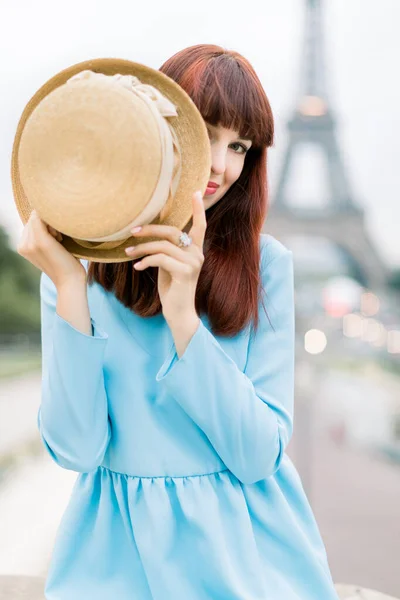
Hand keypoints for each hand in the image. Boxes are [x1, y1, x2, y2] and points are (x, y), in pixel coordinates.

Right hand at [17, 210, 86, 288]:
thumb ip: (43, 235)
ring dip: (51, 224)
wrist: (70, 281)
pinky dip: (54, 224)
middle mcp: (23, 245)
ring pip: (37, 217)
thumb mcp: (49, 248)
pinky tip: (60, 238)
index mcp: (22, 247)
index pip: (30, 223)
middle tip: (58, 239)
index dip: (44, 225)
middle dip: (47, 224)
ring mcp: (30, 243)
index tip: (56, 238)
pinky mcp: (40, 241)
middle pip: (33, 218)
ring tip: (59, 239)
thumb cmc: (65, 264)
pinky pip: (41, 218)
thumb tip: (46, 217)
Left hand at [125, 191, 205, 322]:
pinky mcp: (185, 272)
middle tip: (132, 231)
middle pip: (172, 231)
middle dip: (150, 229)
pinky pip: (161, 259)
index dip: (198, 209)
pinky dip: (146, 261)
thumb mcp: (168, 265)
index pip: (200, 225)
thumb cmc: (172, 289)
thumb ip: (166, 250)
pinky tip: (137, 267)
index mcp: (195, 250)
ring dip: (142, 248)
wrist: (179, 313)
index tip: (195, 192)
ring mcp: (193, 263)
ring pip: (162, 246)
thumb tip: (150, 237)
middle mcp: (197, 254)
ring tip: (128, 252)